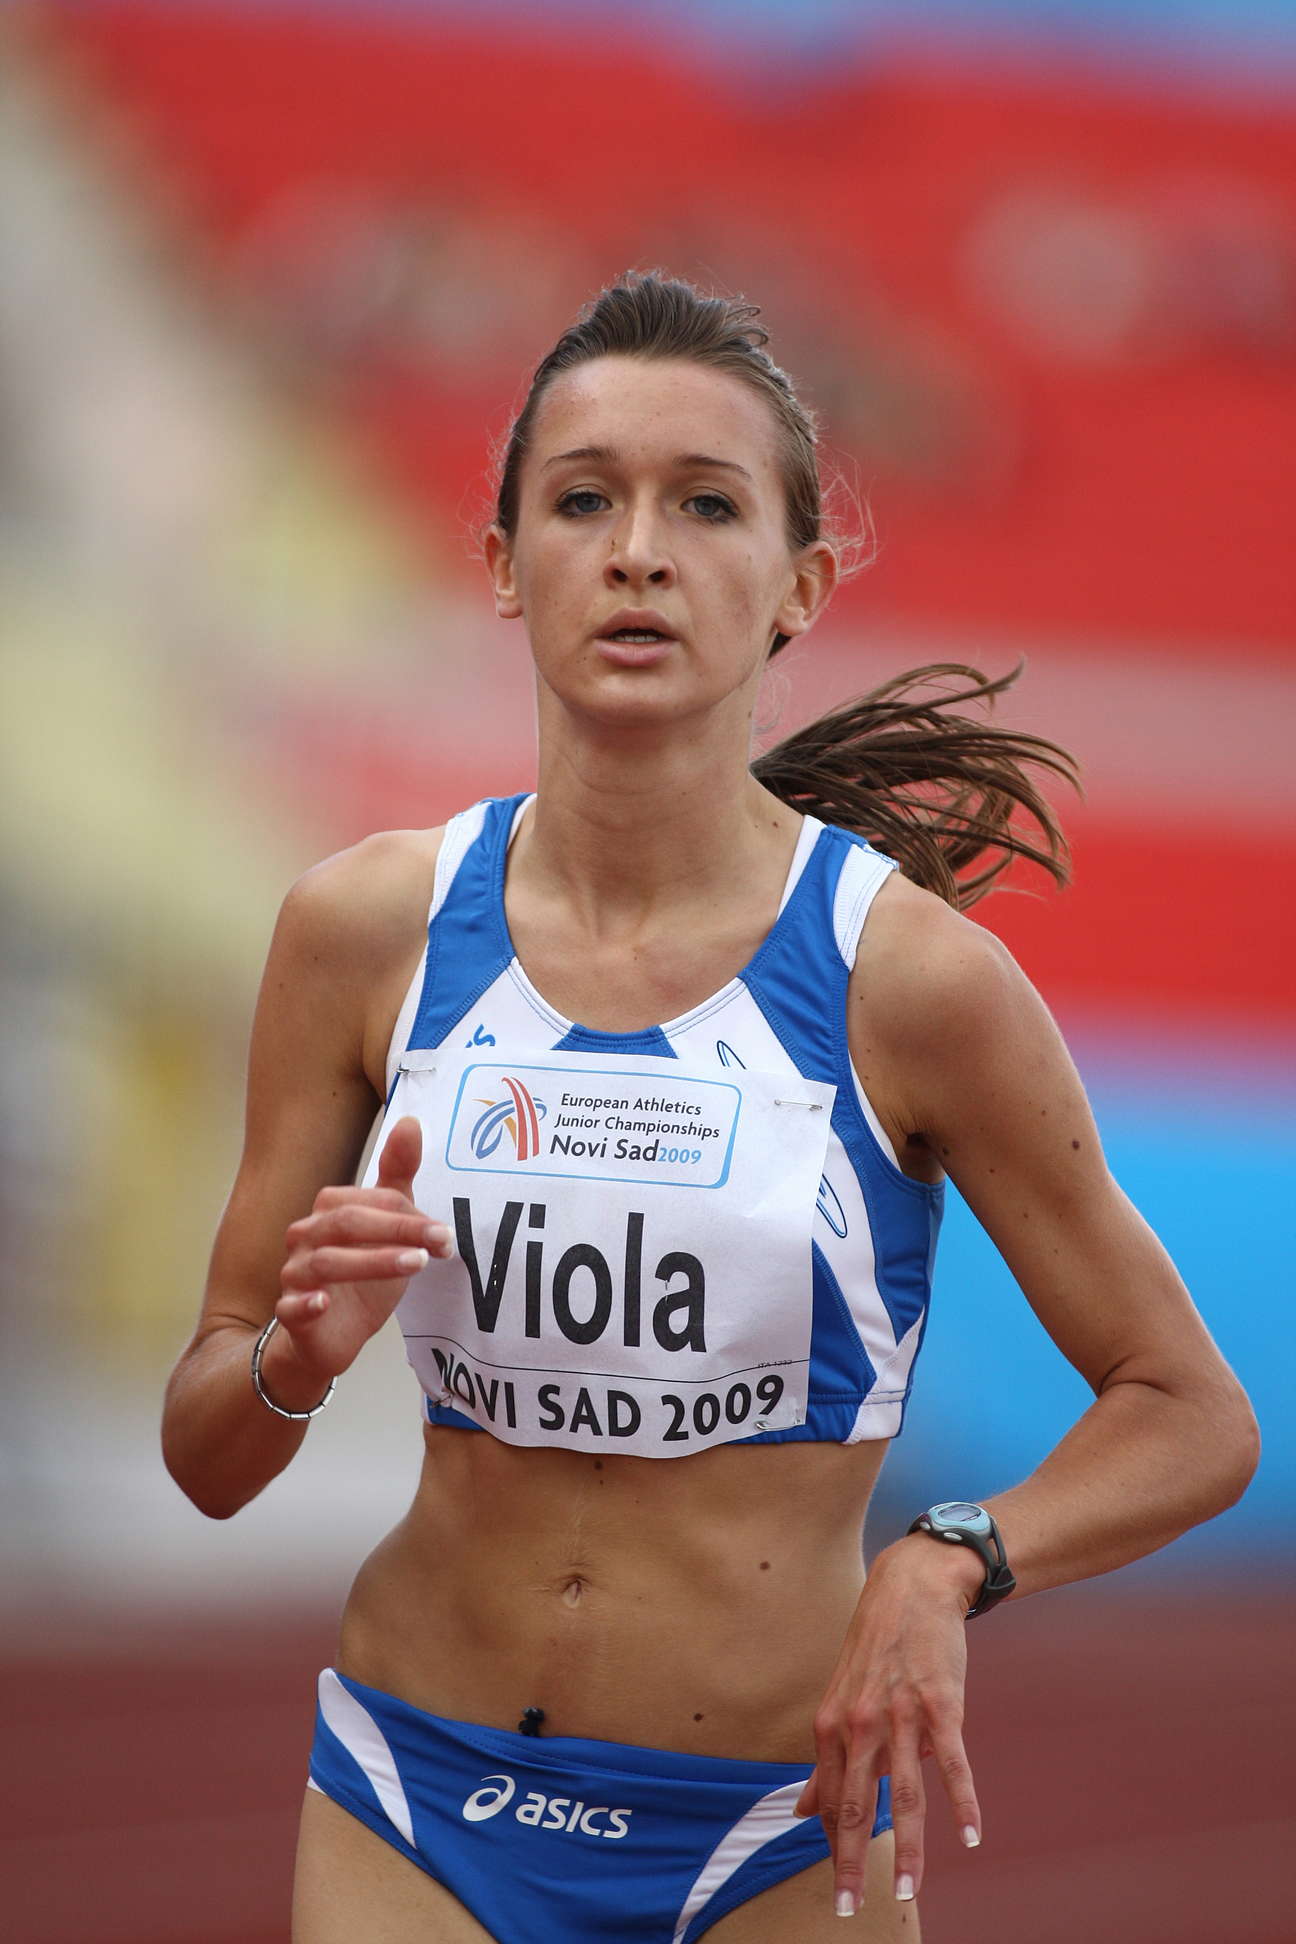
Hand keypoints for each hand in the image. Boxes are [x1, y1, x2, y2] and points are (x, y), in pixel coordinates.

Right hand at [272, 1116, 450, 1386]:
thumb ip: (397, 1176)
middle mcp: (305, 1235)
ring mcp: (294, 1274)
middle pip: (347, 1223)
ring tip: (416, 1265)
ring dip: (373, 1262)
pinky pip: (290, 1306)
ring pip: (325, 1262)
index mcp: (329, 1210)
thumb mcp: (387, 1228)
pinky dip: (305, 1303)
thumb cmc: (362, 1274)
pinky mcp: (291, 1314)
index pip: (369, 1200)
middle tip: (441, 1242)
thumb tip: (412, 1121)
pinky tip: (323, 1302)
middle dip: (398, 1230)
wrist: (331, 1335)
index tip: (445, 1234)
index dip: (409, 1215)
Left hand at [794, 1536, 983, 1916]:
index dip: (833, 1850)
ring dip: (906, 1847)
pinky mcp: (940, 1704)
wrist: (913, 1587)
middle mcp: (860, 1722)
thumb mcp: (841, 1699)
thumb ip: (828, 1760)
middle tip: (852, 1909)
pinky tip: (969, 1836)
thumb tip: (802, 1813)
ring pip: (903, 1795)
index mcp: (832, 1724)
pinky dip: (962, 1802)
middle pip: (856, 1804)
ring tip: (906, 1890)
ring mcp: (900, 1714)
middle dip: (852, 1861)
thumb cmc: (877, 1648)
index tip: (840, 1893)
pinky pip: (951, 1763)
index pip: (830, 1801)